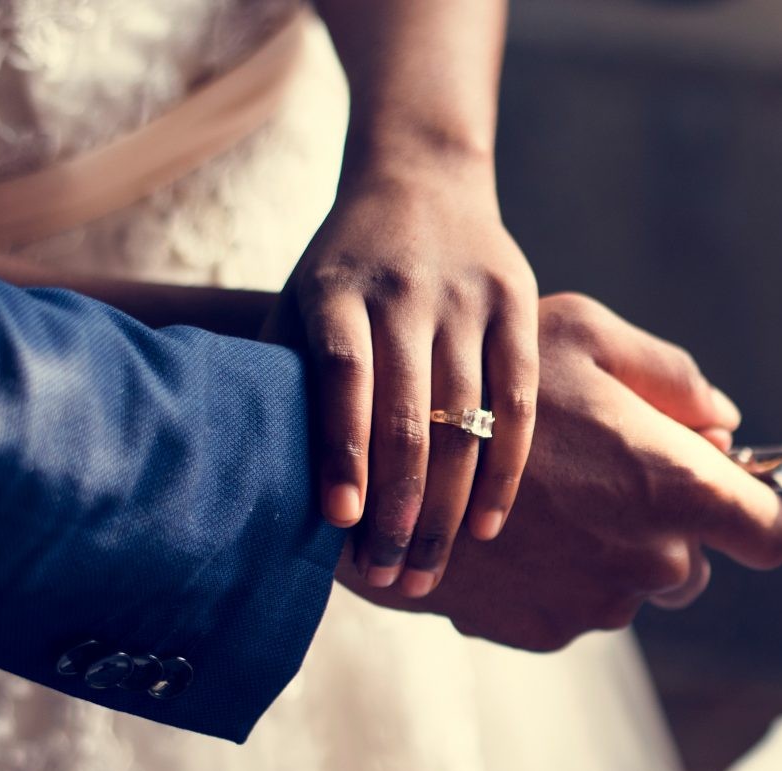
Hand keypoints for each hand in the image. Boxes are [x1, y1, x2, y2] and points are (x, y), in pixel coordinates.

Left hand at [279, 162, 563, 595]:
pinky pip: (518, 405)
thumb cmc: (345, 269)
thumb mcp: (300, 302)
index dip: (342, 453)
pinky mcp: (519, 307)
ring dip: (447, 509)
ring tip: (429, 572)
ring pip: (464, 422)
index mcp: (337, 289)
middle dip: (400, 509)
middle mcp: (405, 291)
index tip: (340, 524)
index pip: (344, 379)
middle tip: (389, 578)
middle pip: (409, 416)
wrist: (424, 181)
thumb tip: (263, 484)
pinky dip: (503, 473)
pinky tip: (485, 526)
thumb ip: (290, 378)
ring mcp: (467, 299)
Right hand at [338, 294, 781, 647]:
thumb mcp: (582, 338)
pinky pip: (576, 605)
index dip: (753, 512)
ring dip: (606, 551)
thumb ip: (673, 379)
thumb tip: (724, 422)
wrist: (377, 469)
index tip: (722, 493)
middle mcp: (650, 562)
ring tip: (542, 498)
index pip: (769, 534)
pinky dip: (554, 575)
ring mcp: (598, 606)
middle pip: (694, 563)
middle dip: (664, 527)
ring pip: (632, 586)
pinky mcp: (546, 633)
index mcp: (674, 488)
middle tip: (598, 474)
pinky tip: (510, 531)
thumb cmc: (483, 383)